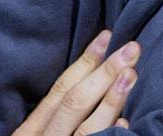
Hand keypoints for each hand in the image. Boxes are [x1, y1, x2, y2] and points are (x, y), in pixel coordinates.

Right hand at [11, 29, 139, 135]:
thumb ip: (53, 119)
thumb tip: (87, 85)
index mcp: (30, 129)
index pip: (60, 89)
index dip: (85, 62)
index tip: (106, 36)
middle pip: (74, 101)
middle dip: (103, 72)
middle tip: (131, 48)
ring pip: (87, 127)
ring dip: (111, 100)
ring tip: (131, 75)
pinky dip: (109, 135)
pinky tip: (126, 123)